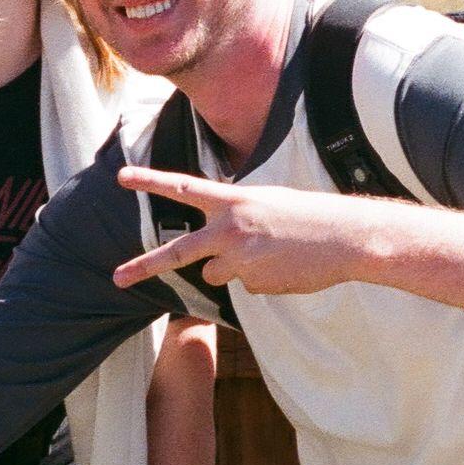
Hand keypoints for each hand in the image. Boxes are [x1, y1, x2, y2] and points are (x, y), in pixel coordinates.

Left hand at [114, 165, 390, 296]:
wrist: (347, 237)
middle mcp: (229, 230)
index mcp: (232, 201)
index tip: (121, 177)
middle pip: (177, 253)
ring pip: (217, 275)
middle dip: (144, 266)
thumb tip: (211, 266)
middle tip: (116, 278)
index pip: (182, 188)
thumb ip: (233, 221)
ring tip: (272, 255)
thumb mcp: (265, 203)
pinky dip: (262, 281)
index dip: (150, 181)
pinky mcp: (254, 285)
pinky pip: (247, 287)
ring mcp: (240, 261)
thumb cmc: (308, 216)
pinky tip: (286, 269)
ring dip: (235, 269)